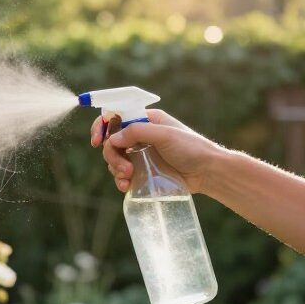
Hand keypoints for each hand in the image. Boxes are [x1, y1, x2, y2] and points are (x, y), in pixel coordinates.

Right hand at [90, 109, 223, 194]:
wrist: (208, 172)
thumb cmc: (191, 148)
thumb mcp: (165, 135)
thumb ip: (138, 132)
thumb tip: (113, 138)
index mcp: (146, 120)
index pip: (115, 117)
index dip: (102, 127)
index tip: (97, 141)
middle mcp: (141, 135)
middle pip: (112, 141)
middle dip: (112, 155)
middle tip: (124, 168)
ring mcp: (141, 154)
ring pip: (115, 159)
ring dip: (115, 168)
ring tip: (127, 179)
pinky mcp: (143, 171)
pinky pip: (123, 174)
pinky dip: (120, 180)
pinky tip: (126, 186)